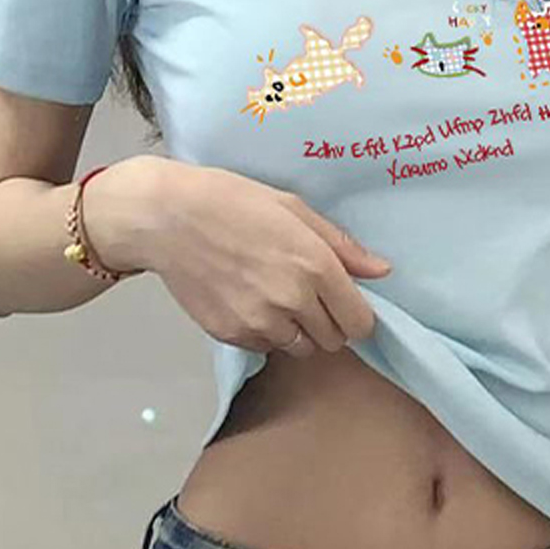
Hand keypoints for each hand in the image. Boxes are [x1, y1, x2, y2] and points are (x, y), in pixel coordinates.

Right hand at [96, 157, 392, 357]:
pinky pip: (264, 347)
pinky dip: (264, 332)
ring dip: (296, 330)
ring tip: (274, 295)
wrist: (168, 218)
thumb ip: (341, 245)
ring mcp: (260, 323)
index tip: (345, 302)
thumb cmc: (233, 200)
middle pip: (332, 341)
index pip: (360, 322)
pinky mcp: (231, 335)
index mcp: (315, 265)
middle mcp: (292, 300)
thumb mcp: (293, 208)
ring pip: (299, 347)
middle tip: (307, 294)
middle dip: (328, 322)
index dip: (357, 315)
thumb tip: (382, 271)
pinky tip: (248, 300)